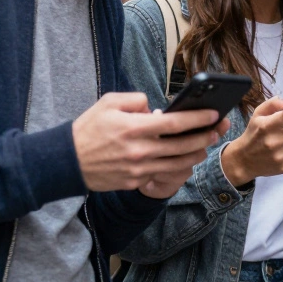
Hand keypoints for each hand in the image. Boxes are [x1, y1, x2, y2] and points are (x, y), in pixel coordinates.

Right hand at [73, 92, 228, 193]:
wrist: (66, 162)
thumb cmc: (88, 129)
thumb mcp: (108, 103)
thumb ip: (135, 99)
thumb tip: (154, 107)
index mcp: (134, 128)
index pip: (175, 123)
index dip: (198, 118)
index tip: (213, 114)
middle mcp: (140, 150)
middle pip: (182, 146)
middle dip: (204, 138)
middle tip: (216, 131)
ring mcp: (138, 169)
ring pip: (177, 164)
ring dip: (195, 155)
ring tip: (204, 147)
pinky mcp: (134, 182)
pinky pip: (163, 175)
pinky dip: (177, 168)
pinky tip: (184, 160)